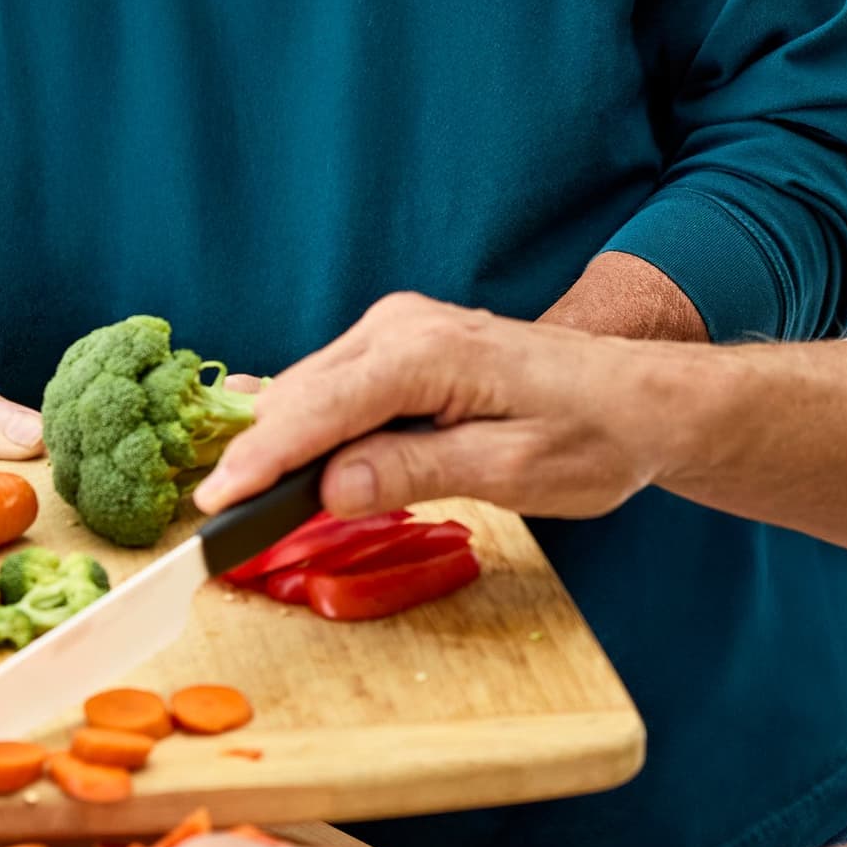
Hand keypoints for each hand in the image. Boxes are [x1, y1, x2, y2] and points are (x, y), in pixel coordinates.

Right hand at [192, 292, 678, 521]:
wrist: (642, 398)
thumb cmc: (594, 435)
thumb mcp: (512, 468)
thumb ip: (417, 471)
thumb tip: (331, 488)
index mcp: (429, 353)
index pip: (321, 412)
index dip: (260, 462)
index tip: (212, 505)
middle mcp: (403, 326)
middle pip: (301, 398)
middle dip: (249, 456)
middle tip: (204, 521)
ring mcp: (399, 329)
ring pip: (309, 391)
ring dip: (271, 444)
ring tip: (225, 500)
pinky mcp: (401, 346)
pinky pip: (333, 388)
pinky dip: (302, 425)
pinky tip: (264, 456)